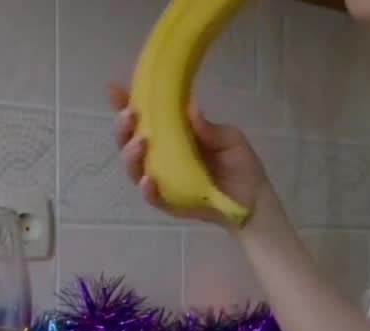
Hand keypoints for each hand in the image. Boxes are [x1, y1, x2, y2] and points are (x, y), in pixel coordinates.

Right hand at [108, 82, 278, 226]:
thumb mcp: (228, 139)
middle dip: (123, 127)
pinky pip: (151, 197)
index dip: (125, 103)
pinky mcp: (168, 203)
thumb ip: (207, 127)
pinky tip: (149, 179)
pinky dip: (147, 188)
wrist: (254, 200)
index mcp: (171, 135)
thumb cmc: (239, 165)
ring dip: (131, 154)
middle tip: (130, 115)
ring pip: (134, 168)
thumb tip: (189, 105)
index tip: (115, 89)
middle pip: (129, 141)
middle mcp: (160, 156)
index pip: (144, 117)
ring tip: (141, 142)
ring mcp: (162, 180)